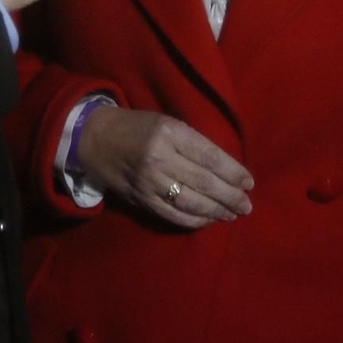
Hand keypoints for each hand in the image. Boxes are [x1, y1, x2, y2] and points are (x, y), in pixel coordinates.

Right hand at [77, 107, 252, 228]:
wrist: (94, 138)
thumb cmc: (137, 127)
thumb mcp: (166, 122)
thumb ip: (192, 143)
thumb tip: (226, 170)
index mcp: (169, 132)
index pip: (209, 156)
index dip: (232, 172)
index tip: (249, 182)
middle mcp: (159, 158)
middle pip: (203, 182)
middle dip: (230, 196)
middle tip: (247, 205)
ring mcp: (148, 182)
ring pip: (191, 202)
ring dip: (216, 211)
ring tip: (233, 214)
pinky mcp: (141, 200)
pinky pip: (173, 215)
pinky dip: (194, 220)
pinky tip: (208, 219)